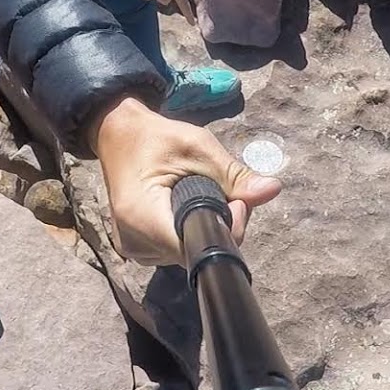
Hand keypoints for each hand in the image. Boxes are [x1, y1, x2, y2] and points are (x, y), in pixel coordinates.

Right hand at [89, 97, 281, 266]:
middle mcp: (136, 244)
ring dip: (206, 228)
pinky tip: (187, 208)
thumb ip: (233, 174)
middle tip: (223, 190)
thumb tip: (273, 190)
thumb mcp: (197, 146)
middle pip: (196, 252)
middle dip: (221, 224)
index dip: (227, 229)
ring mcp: (135, 251)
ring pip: (190, 253)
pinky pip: (178, 250)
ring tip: (201, 193)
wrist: (116, 136)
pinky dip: (190, 231)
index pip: (198, 246)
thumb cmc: (155, 137)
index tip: (236, 201)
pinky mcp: (139, 250)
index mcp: (143, 218)